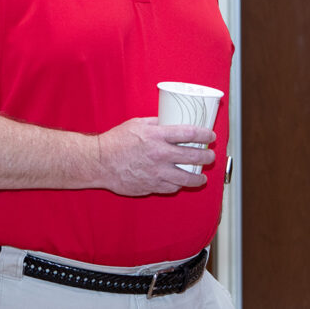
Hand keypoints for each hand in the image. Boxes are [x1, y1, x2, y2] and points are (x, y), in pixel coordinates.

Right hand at [93, 117, 215, 195]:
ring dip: (197, 177)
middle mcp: (160, 155)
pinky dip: (178, 185)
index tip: (211, 136)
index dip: (204, 135)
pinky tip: (180, 183)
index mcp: (157, 136)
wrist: (99, 162)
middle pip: (193, 157)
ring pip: (186, 178)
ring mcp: (156, 173)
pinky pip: (171, 188)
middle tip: (211, 156)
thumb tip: (170, 121)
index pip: (189, 134)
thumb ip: (157, 123)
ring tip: (202, 177)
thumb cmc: (116, 141)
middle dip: (207, 156)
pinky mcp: (151, 186)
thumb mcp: (137, 124)